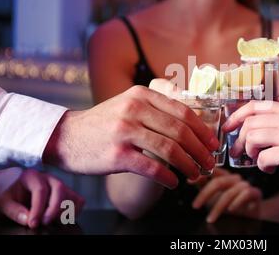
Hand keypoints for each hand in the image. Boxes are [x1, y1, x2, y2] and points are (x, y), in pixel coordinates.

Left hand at [0, 169, 83, 227]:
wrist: (13, 190)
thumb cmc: (9, 194)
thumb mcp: (4, 201)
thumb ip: (14, 210)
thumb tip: (28, 219)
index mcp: (32, 176)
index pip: (40, 190)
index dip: (38, 208)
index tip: (33, 223)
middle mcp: (49, 178)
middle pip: (59, 189)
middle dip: (54, 209)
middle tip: (45, 223)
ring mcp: (60, 185)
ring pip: (71, 194)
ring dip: (64, 210)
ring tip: (52, 221)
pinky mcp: (67, 193)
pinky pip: (78, 200)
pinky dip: (74, 210)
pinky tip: (61, 218)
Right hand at [43, 86, 217, 188]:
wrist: (65, 136)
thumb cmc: (104, 123)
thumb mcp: (129, 103)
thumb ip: (157, 107)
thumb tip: (194, 123)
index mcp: (141, 94)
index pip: (183, 112)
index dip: (203, 130)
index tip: (212, 144)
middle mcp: (134, 109)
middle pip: (180, 131)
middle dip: (200, 151)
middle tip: (209, 163)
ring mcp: (124, 131)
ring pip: (170, 150)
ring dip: (188, 166)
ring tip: (195, 175)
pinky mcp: (116, 154)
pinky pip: (152, 168)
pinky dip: (168, 178)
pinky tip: (173, 183)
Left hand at [191, 168, 261, 222]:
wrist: (251, 212)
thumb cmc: (229, 202)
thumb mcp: (212, 195)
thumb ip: (202, 185)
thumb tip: (190, 178)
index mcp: (224, 175)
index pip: (212, 170)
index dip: (200, 174)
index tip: (189, 182)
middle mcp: (234, 178)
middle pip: (219, 182)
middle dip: (205, 194)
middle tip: (195, 206)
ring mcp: (245, 185)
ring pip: (230, 192)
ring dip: (218, 207)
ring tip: (210, 218)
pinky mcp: (255, 193)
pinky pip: (246, 194)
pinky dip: (237, 202)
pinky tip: (230, 210)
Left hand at [222, 101, 278, 200]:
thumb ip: (273, 125)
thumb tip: (241, 127)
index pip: (254, 106)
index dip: (236, 117)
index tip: (227, 128)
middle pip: (250, 123)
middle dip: (239, 140)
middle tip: (237, 152)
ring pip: (252, 139)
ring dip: (250, 153)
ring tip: (259, 160)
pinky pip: (262, 158)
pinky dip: (262, 167)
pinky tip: (270, 169)